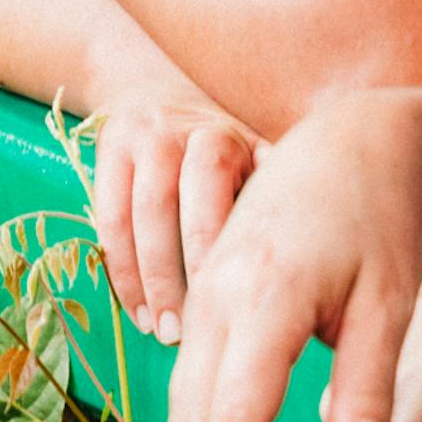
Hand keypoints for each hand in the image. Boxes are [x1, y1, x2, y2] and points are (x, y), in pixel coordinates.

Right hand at [84, 84, 258, 344]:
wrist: (162, 87)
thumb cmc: (229, 150)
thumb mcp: (261, 162)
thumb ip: (277, 205)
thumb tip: (313, 277)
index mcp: (233, 139)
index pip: (220, 199)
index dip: (218, 257)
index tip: (232, 312)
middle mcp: (188, 132)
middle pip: (173, 205)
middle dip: (178, 275)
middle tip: (189, 335)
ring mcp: (145, 138)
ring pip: (137, 216)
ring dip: (147, 280)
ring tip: (161, 331)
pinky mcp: (109, 149)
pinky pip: (108, 218)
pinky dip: (120, 270)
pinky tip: (136, 310)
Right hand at [164, 97, 421, 421]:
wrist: (352, 143)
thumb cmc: (382, 219)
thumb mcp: (390, 299)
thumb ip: (371, 384)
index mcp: (265, 297)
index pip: (234, 420)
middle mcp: (217, 296)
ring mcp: (204, 292)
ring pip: (181, 403)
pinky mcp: (206, 294)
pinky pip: (187, 377)